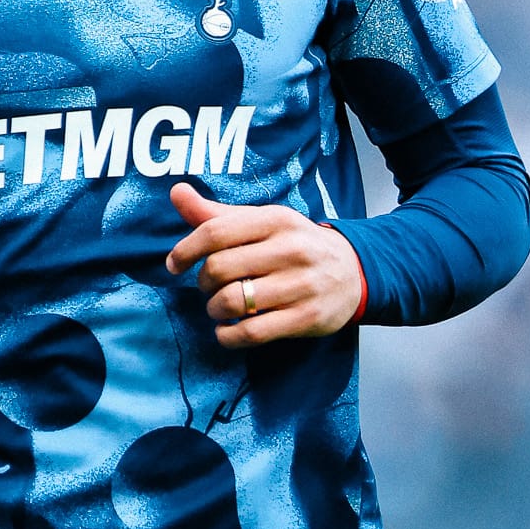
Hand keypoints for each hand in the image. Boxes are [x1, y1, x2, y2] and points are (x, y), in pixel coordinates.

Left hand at [164, 182, 364, 347]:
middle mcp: (290, 249)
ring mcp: (300, 285)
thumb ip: (216, 213)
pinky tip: (226, 329)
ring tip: (219, 307)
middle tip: (208, 287)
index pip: (215, 232)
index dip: (185, 250)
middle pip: (219, 268)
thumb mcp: (262, 222)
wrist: (354, 272)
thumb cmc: (294, 245)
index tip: (175, 264)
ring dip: (214, 309)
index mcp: (275, 220)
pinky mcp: (306, 318)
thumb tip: (176, 192)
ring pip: (232, 301)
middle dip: (203, 282)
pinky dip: (228, 335)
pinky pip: (251, 332)